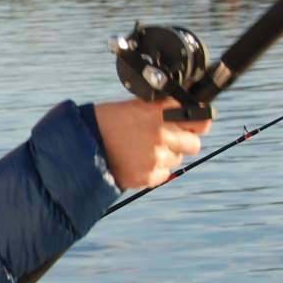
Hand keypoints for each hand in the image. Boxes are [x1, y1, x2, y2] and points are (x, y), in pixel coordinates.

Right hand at [93, 98, 210, 189]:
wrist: (81, 144)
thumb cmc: (106, 122)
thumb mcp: (137, 106)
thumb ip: (163, 110)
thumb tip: (187, 115)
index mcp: (160, 112)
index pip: (201, 120)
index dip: (199, 123)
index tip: (196, 125)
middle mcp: (162, 134)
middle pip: (194, 144)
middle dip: (184, 141)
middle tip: (166, 139)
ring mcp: (156, 157)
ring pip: (177, 159)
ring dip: (166, 155)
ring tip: (142, 149)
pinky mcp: (148, 176)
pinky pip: (164, 174)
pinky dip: (154, 169)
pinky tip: (137, 161)